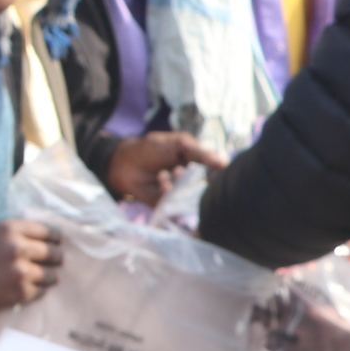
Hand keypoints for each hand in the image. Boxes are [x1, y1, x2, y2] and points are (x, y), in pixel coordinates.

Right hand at [0, 219, 62, 323]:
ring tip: (38, 279)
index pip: (48, 231)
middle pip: (54, 253)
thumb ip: (18, 236)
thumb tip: (52, 241)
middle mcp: (17, 247)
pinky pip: (42, 292)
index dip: (55, 240)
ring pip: (53, 275)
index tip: (57, 244)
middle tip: (52, 264)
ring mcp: (20, 271)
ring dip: (48, 278)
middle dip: (55, 259)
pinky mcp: (20, 292)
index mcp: (10, 228)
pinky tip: (23, 289)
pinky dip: (36, 292)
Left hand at [103, 131, 227, 205]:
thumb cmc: (153, 148)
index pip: (216, 174)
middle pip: (207, 190)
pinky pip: (176, 206)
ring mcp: (180, 196)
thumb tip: (224, 162)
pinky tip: (161, 181)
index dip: (218, 174)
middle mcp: (192, 183)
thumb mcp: (180, 144)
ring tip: (169, 172)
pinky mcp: (168, 206)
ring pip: (191, 198)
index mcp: (199, 167)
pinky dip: (169, 192)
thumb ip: (201, 153)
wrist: (125, 162)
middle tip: (183, 169)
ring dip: (180, 183)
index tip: (214, 171)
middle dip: (196, 180)